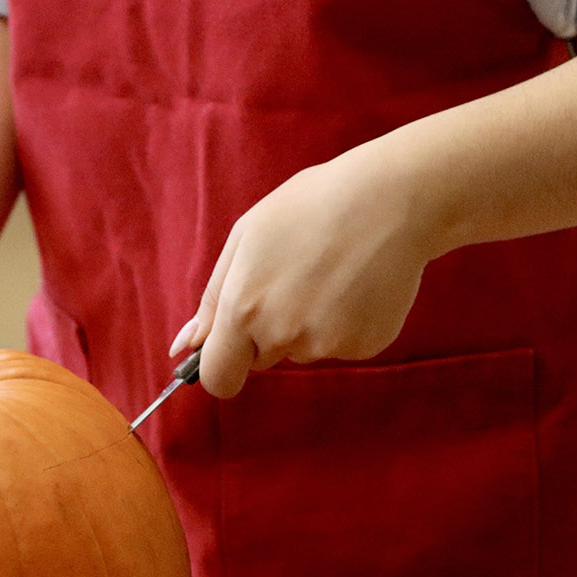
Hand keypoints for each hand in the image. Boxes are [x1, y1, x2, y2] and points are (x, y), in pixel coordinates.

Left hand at [173, 150, 435, 397]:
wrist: (392, 198)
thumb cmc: (310, 207)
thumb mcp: (245, 239)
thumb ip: (211, 300)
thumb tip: (183, 347)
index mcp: (243, 310)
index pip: (218, 378)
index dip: (222, 367)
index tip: (232, 352)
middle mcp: (282, 335)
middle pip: (261, 359)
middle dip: (267, 332)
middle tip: (295, 278)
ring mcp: (326, 344)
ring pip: (301, 350)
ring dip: (308, 324)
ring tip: (330, 272)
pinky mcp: (364, 345)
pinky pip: (340, 346)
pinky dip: (345, 323)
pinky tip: (356, 283)